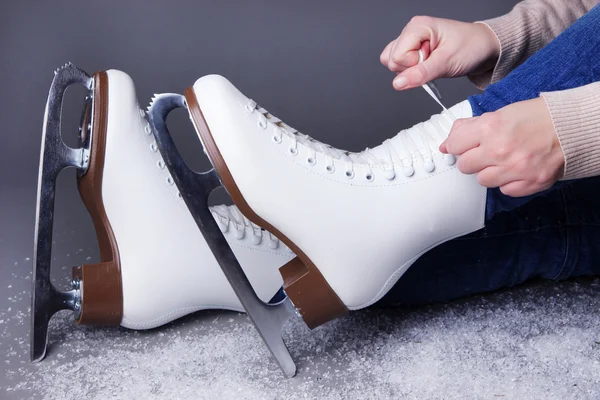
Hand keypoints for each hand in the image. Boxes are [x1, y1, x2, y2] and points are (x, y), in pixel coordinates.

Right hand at [380, 16, 499, 89]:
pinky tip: (428, 65)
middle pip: (392, 61)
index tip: (433, 60)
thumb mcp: (446, 62)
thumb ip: (420, 74)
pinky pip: (400, 65)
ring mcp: (411, 40)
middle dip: (412, 69)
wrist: (484, 47)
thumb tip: (397, 84)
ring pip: (393, 63)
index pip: (397, 57)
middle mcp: (410, 31)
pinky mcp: (413, 49)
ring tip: (433, 62)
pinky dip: (413, 71)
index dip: (414, 66)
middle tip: (435, 61)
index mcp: (417, 27)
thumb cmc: (471, 47)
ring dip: (412, 70)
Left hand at [440, 98, 564, 196]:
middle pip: (465, 166)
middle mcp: (500, 150)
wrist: (573, 126)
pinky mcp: (530, 183)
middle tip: (486, 151)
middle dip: (472, 159)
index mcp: (491, 128)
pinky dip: (508, 182)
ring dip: (489, 171)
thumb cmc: (539, 117)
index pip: (455, 145)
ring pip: (483, 181)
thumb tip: (447, 144)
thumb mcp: (501, 113)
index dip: (459, 144)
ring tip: (503, 160)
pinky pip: (505, 190)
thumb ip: (470, 128)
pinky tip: (517, 169)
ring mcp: (515, 169)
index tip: (465, 144)